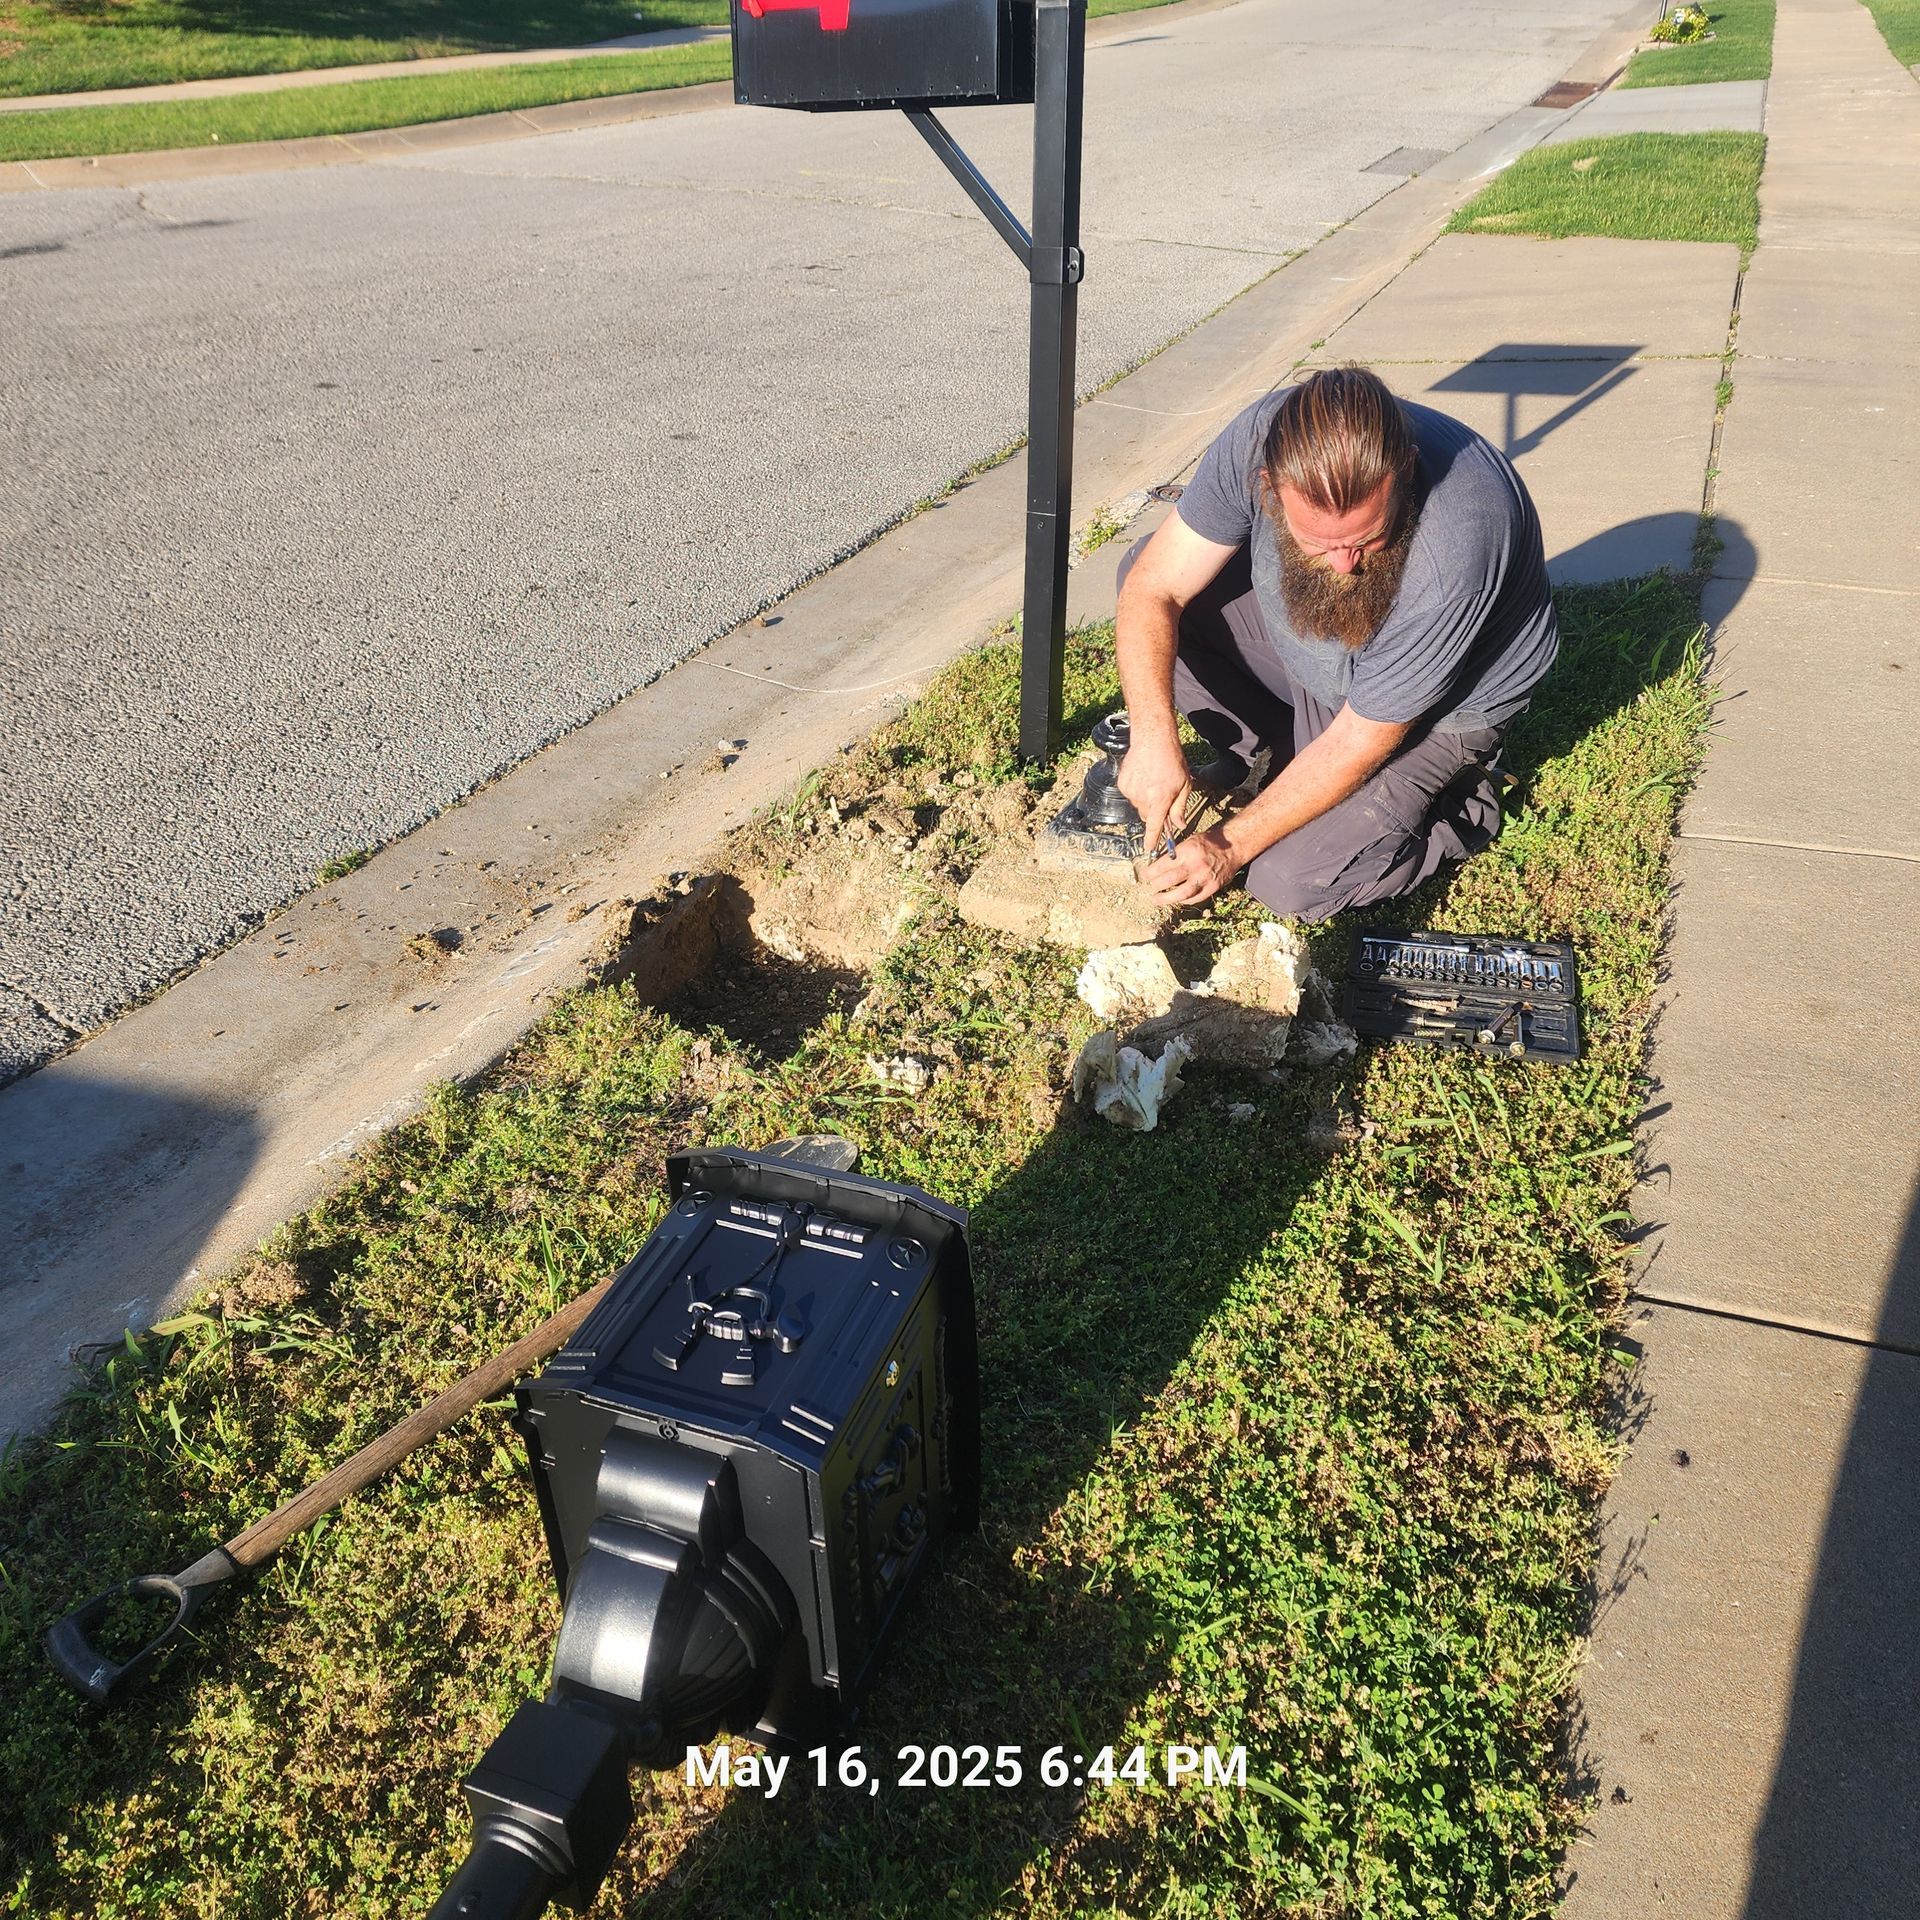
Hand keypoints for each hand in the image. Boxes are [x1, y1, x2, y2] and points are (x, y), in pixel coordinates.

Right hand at [1115, 729, 1191, 852]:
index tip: (1149, 848)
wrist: (1152, 739)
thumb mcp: (1184, 784)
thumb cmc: (1172, 760)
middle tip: (1161, 797)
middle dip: (1154, 812)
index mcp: (1160, 799)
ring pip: (1139, 805)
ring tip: (1153, 782)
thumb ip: (1180, 807)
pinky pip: (1131, 795)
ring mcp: (1131, 791)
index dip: (1152, 839)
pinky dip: (1137, 791)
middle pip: (1147, 816)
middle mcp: (1143, 797)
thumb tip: (1179, 825)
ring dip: (1146, 801)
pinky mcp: (1123, 784)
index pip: (1155, 826)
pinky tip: (1143, 777)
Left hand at [1142, 826, 1241, 907]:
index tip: (1144, 876)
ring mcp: (1205, 878)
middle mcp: (1196, 865)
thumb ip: (1175, 854)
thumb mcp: (1190, 841)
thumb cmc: (1209, 843)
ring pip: (1182, 893)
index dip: (1151, 872)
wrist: (1233, 846)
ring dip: (1166, 899)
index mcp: (1188, 851)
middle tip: (1150, 887)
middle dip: (1156, 886)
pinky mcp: (1213, 887)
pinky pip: (1195, 898)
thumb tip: (1157, 865)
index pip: (1164, 864)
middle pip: (1170, 880)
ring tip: (1156, 900)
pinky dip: (1183, 900)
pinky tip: (1176, 900)